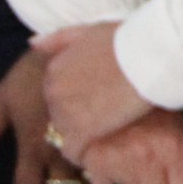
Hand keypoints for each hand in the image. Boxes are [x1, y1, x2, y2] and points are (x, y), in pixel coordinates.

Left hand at [34, 25, 151, 156]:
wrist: (149, 56)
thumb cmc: (128, 40)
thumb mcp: (89, 31)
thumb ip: (58, 38)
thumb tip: (33, 44)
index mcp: (54, 69)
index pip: (55, 94)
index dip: (76, 100)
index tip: (97, 100)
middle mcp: (53, 92)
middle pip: (58, 115)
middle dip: (77, 119)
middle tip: (105, 117)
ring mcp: (65, 113)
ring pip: (64, 135)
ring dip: (82, 137)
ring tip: (107, 132)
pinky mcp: (81, 132)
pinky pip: (75, 151)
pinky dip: (86, 152)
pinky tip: (103, 145)